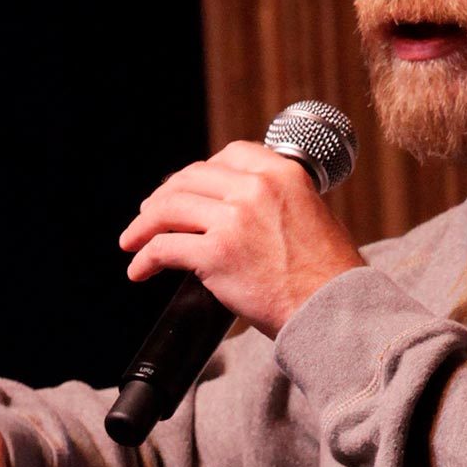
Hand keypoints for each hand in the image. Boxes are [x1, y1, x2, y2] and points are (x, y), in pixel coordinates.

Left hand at [118, 141, 363, 338]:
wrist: (334, 310)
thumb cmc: (327, 275)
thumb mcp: (311, 214)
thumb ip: (275, 201)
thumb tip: (235, 208)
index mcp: (281, 173)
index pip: (227, 156)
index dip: (199, 173)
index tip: (186, 189)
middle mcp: (255, 188)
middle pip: (190, 179)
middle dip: (163, 198)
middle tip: (149, 216)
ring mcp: (233, 220)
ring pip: (169, 209)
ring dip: (144, 225)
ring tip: (133, 241)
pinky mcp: (216, 254)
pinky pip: (164, 248)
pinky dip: (145, 259)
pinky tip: (140, 270)